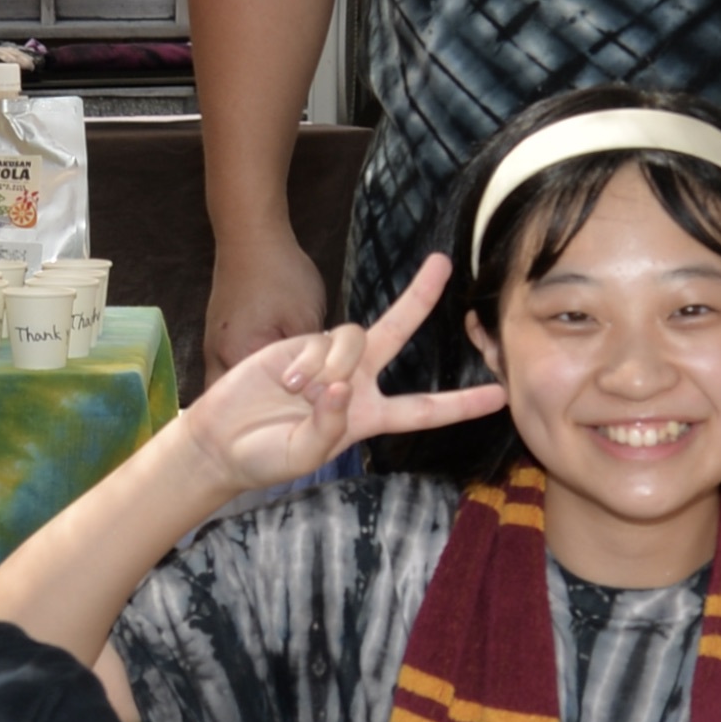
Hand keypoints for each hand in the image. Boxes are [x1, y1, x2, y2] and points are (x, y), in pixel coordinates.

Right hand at [171, 250, 500, 493]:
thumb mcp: (305, 455)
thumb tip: (341, 388)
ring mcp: (329, 358)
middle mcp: (355, 380)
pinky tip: (285, 382)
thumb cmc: (266, 457)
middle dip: (420, 296)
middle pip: (398, 332)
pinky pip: (321, 339)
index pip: (423, 410)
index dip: (461, 404)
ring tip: (296, 393)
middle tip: (443, 263)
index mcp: (368, 417)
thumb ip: (329, 427)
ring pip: (354, 337)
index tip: (500, 396)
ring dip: (330, 364)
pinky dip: (307, 361)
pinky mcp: (299, 343)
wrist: (220, 440)